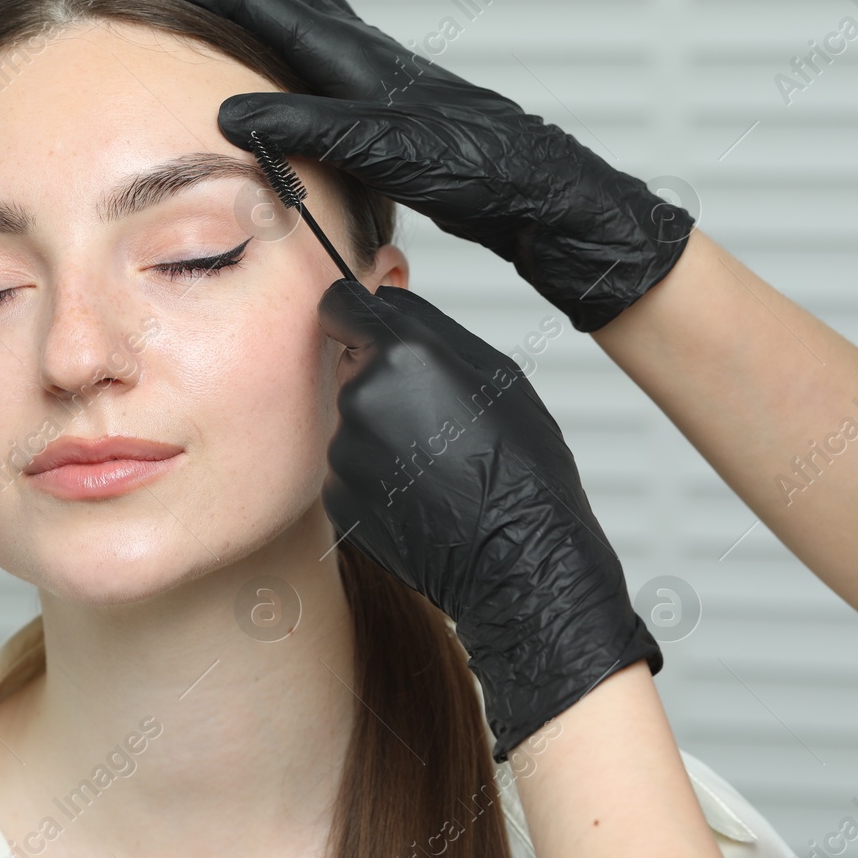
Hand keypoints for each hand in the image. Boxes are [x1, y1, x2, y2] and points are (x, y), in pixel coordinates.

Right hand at [108, 0, 693, 332]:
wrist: (538, 190)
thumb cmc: (479, 171)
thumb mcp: (389, 151)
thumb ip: (311, 127)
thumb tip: (232, 111)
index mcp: (351, 55)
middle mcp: (358, 48)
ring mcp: (368, 67)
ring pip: (289, 1)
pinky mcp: (377, 93)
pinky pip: (306, 38)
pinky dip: (266, 25)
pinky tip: (259, 55)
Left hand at [314, 276, 660, 760]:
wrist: (517, 557)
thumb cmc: (519, 466)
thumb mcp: (494, 372)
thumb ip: (427, 326)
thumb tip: (384, 300)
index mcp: (401, 354)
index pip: (337, 305)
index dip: (353, 314)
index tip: (361, 326)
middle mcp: (361, 398)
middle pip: (349, 367)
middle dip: (378, 380)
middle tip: (431, 416)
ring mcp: (345, 452)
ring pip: (351, 421)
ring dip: (380, 431)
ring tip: (433, 461)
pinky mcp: (338, 496)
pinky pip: (349, 468)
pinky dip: (374, 475)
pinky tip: (418, 492)